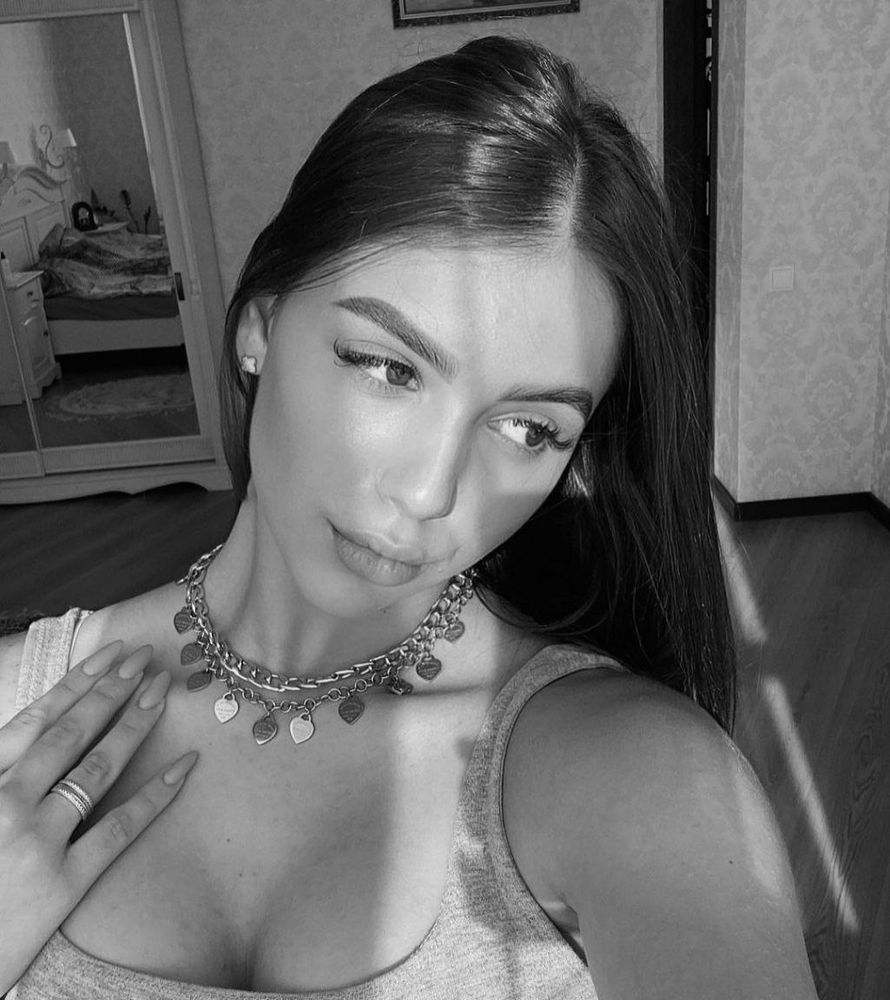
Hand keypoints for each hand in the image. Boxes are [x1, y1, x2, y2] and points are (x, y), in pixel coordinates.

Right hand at [0, 642, 196, 992]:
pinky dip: (156, 795)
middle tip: (147, 660)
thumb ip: (1, 768)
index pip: (38, 719)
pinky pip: (119, 829)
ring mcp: (38, 842)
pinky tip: (184, 767)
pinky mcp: (63, 884)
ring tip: (163, 694)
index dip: (79, 682)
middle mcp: (7, 803)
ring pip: (98, 769)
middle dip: (114, 691)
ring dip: (135, 725)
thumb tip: (33, 731)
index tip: (112, 654)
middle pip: (73, 734)